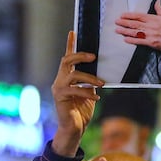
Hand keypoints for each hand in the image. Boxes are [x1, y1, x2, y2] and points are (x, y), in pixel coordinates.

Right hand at [51, 31, 102, 156]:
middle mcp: (60, 80)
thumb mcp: (90, 94)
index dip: (70, 44)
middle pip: (67, 61)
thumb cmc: (82, 112)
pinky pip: (75, 90)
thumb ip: (91, 83)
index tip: (73, 31)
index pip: (67, 58)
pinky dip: (87, 92)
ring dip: (89, 78)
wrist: (74, 129)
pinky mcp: (60, 97)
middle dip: (79, 55)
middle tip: (93, 56)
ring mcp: (59, 88)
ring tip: (101, 84)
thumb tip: (102, 73)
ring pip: (73, 74)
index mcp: (67, 78)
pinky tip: (97, 97)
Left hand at [116, 0, 160, 52]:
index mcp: (154, 19)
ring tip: (118, 30)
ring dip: (125, 31)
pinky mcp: (152, 43)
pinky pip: (140, 41)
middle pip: (135, 23)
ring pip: (135, 32)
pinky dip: (132, 40)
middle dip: (124, 22)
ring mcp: (151, 34)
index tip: (122, 15)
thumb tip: (158, 2)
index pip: (139, 15)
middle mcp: (151, 26)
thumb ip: (160, 9)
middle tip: (117, 22)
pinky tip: (126, 39)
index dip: (129, 15)